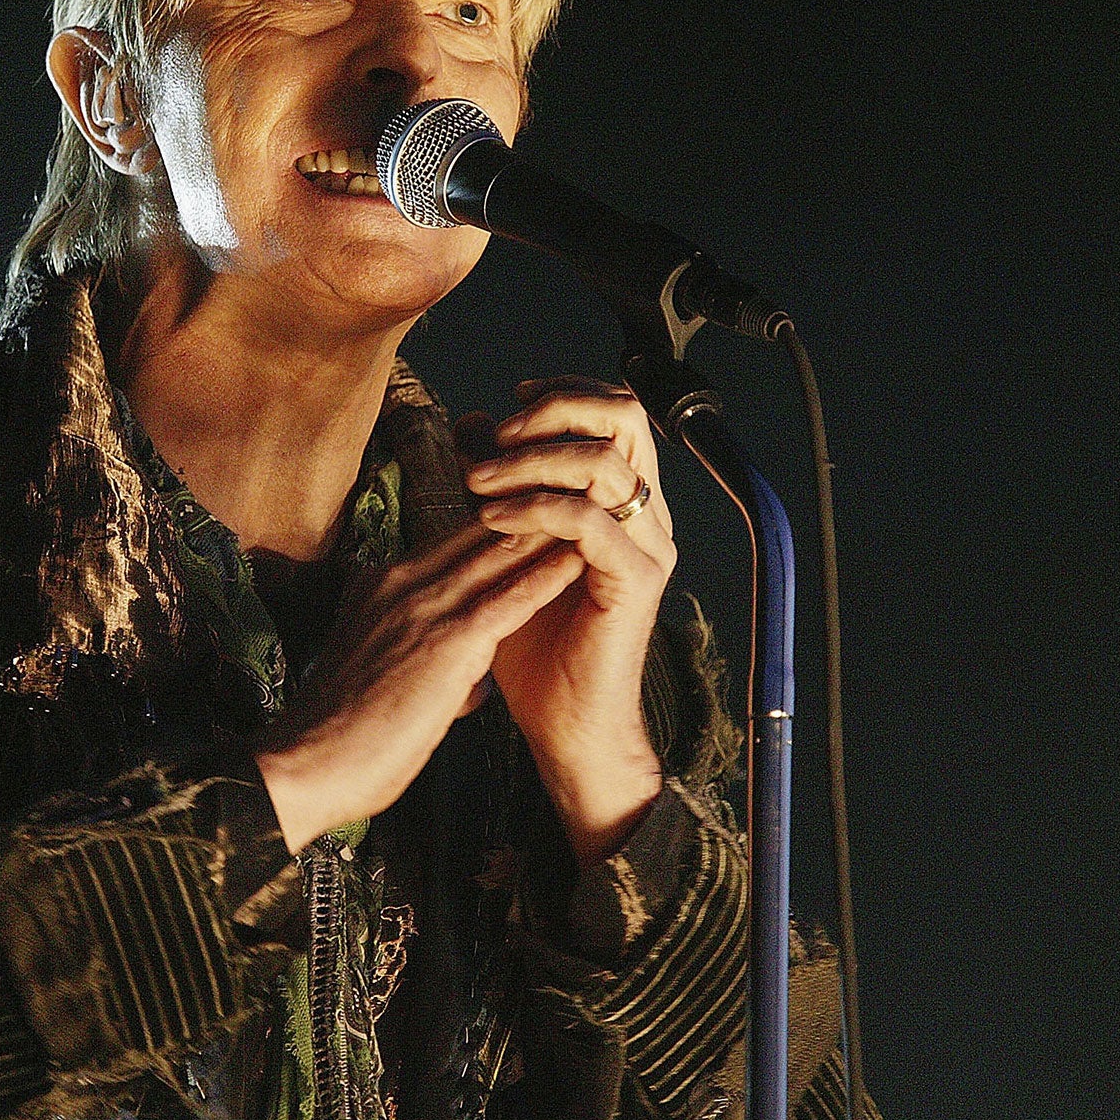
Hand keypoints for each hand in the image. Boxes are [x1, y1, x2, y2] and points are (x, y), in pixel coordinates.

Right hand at [253, 513, 587, 855]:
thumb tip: (469, 677)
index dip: (492, 528)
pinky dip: (546, 575)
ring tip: (588, 512)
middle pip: (474, 534)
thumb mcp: (374, 671)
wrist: (307, 764)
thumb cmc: (339, 734)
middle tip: (571, 495)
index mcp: (375, 586)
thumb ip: (422, 658)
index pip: (446, 543)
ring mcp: (420, 606)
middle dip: (525, 515)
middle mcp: (396, 582)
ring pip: (495, 554)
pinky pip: (508, 598)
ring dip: (544, 532)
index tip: (531, 516)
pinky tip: (578, 559)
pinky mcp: (447, 642)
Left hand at [460, 378, 675, 863]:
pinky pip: (589, 519)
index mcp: (621, 500)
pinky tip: (489, 519)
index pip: (611, 413)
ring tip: (479, 482)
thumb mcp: (506, 547)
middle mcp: (644, 515)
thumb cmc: (532, 643)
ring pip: (602, 462)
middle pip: (625, 418)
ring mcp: (645, 546)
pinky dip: (534, 508)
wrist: (562, 723)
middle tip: (496, 434)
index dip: (559, 395)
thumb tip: (474, 422)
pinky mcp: (634, 580)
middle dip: (554, 411)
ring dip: (531, 461)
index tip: (502, 409)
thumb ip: (500, 485)